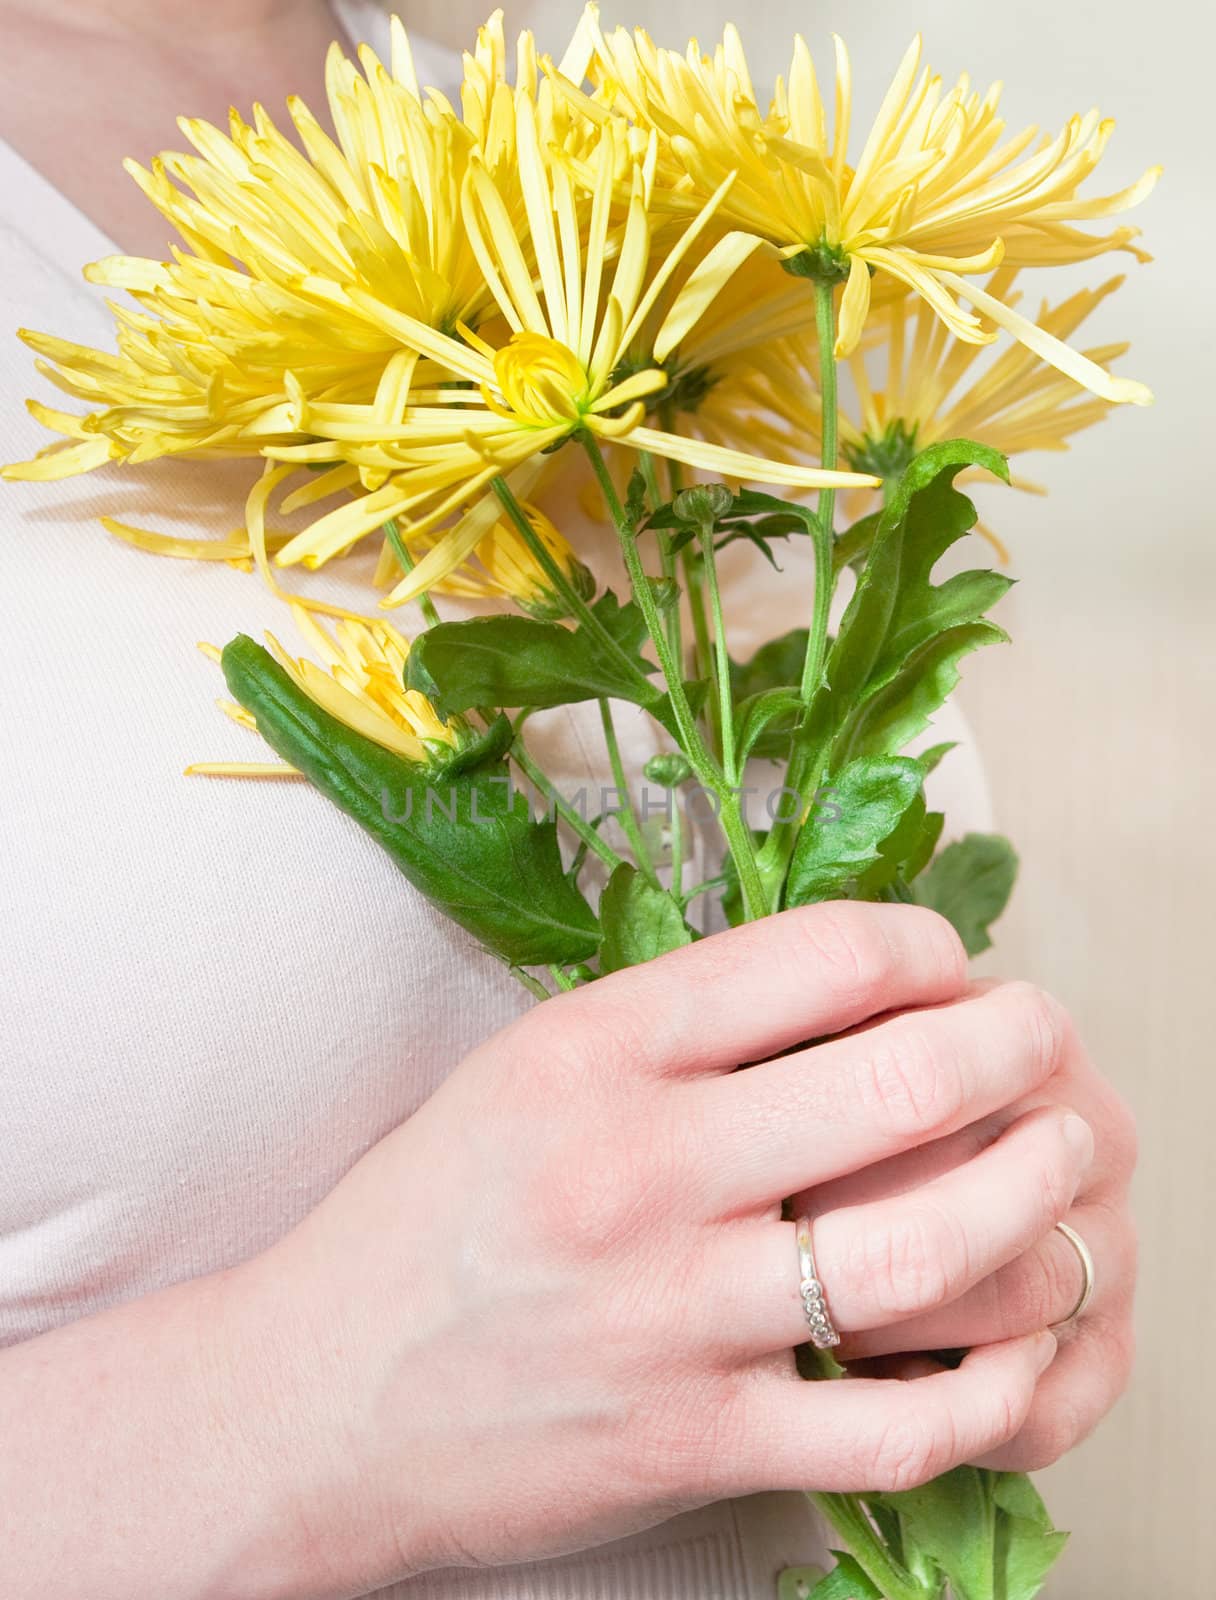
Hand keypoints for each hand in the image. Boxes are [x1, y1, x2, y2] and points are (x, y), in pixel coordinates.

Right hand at [217, 903, 1090, 1592]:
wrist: (319, 1396)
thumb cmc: (432, 1215)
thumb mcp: (530, 1067)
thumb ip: (681, 1021)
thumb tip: (857, 980)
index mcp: (595, 1051)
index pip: (820, 957)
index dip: (927, 948)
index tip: (950, 966)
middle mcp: (639, 1170)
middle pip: (900, 1083)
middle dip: (1015, 1047)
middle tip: (1042, 1038)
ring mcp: (674, 1316)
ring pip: (926, 1249)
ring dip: (1033, 1199)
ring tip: (1061, 1162)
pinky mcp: (696, 1442)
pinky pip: (899, 1423)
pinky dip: (988, 1382)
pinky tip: (1012, 1341)